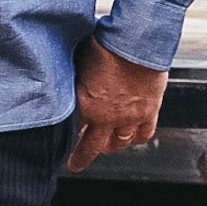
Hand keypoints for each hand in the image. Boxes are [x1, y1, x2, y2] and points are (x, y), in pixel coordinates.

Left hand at [67, 36, 167, 173]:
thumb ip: (71, 74)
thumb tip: (60, 72)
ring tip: (105, 148)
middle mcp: (105, 117)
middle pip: (91, 147)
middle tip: (75, 164)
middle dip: (81, 157)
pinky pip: (142, 134)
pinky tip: (132, 137)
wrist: (138, 41)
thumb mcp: (78, 59)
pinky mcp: (148, 111)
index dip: (64, 138)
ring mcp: (128, 117)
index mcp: (84, 104)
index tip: (58, 142)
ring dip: (110, 147)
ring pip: (118, 144)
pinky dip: (136, 138)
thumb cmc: (106, 43)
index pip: (69, 131)